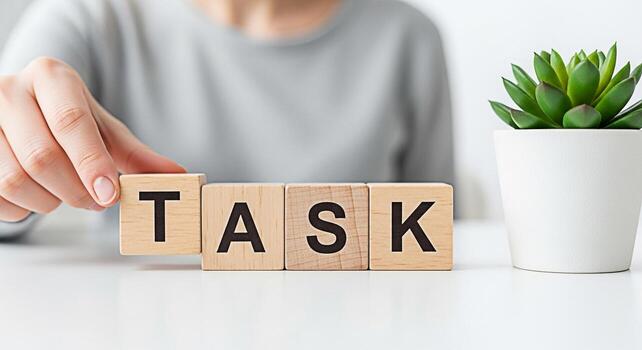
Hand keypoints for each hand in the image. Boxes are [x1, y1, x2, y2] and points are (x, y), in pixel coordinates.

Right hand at [0, 57, 184, 221]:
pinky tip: (35, 195)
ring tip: (65, 195)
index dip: (92, 164)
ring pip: (13, 179)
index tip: (110, 195)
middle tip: (97, 201)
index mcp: (51, 77)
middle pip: (41, 157)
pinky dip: (19, 209)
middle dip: (76, 191)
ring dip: (48, 203)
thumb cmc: (68, 120)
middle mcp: (9, 90)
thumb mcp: (104, 130)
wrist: (23, 112)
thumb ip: (137, 155)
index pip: (71, 122)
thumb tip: (179, 175)